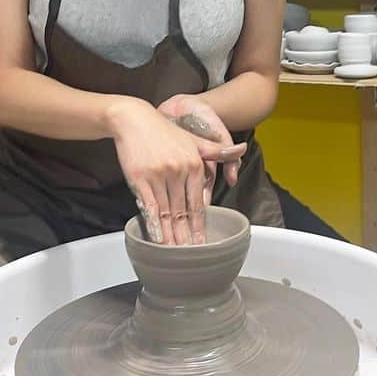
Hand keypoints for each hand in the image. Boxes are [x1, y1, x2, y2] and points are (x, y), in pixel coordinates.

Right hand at [108, 98, 246, 245]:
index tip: (201, 241)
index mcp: (194, 164)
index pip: (197, 202)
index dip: (198, 224)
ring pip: (167, 211)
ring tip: (173, 252)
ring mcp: (159, 175)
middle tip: (189, 255)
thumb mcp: (194, 140)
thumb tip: (242, 149)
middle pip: (183, 210)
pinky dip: (153, 223)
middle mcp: (179, 170)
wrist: (134, 120)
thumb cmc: (164, 132)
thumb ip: (217, 151)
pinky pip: (149, 206)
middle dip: (185, 235)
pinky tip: (156, 237)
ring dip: (170, 234)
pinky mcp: (140, 178)